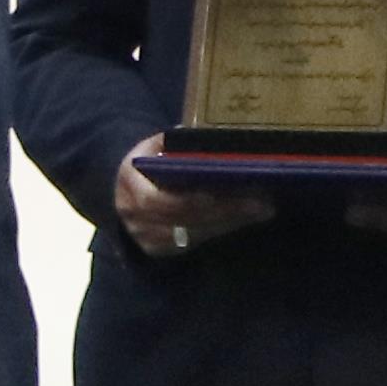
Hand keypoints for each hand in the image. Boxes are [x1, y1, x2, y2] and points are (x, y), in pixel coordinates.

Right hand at [109, 148, 267, 260]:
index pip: (153, 200)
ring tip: (260, 209)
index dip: (184, 201)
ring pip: (190, 234)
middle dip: (222, 211)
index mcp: (129, 180)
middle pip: (180, 219)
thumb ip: (173, 143)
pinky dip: (220, 231)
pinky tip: (243, 219)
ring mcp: (142, 234)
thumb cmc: (149, 162)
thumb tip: (204, 137)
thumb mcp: (155, 146)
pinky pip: (192, 244)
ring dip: (227, 223)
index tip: (214, 195)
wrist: (125, 187)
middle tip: (259, 202)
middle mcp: (131, 211)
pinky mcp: (155, 248)